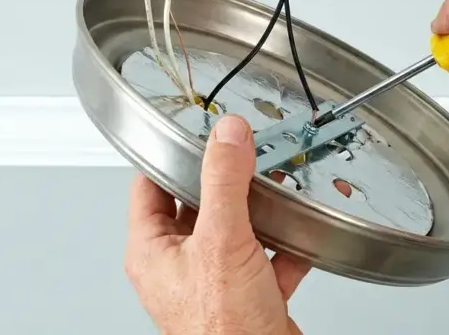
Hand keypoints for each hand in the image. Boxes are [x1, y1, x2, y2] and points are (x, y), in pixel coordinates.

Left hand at [124, 115, 310, 334]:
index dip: (169, 157)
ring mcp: (213, 282)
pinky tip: (300, 236)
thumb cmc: (222, 330)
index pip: (149, 188)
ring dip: (259, 212)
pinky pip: (266, 260)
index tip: (195, 133)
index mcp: (152, 252)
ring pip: (235, 231)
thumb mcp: (221, 241)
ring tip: (276, 189)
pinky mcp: (247, 297)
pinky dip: (285, 247)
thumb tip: (226, 135)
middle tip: (243, 155)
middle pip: (197, 206)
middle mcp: (178, 267)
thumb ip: (223, 182)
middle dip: (225, 182)